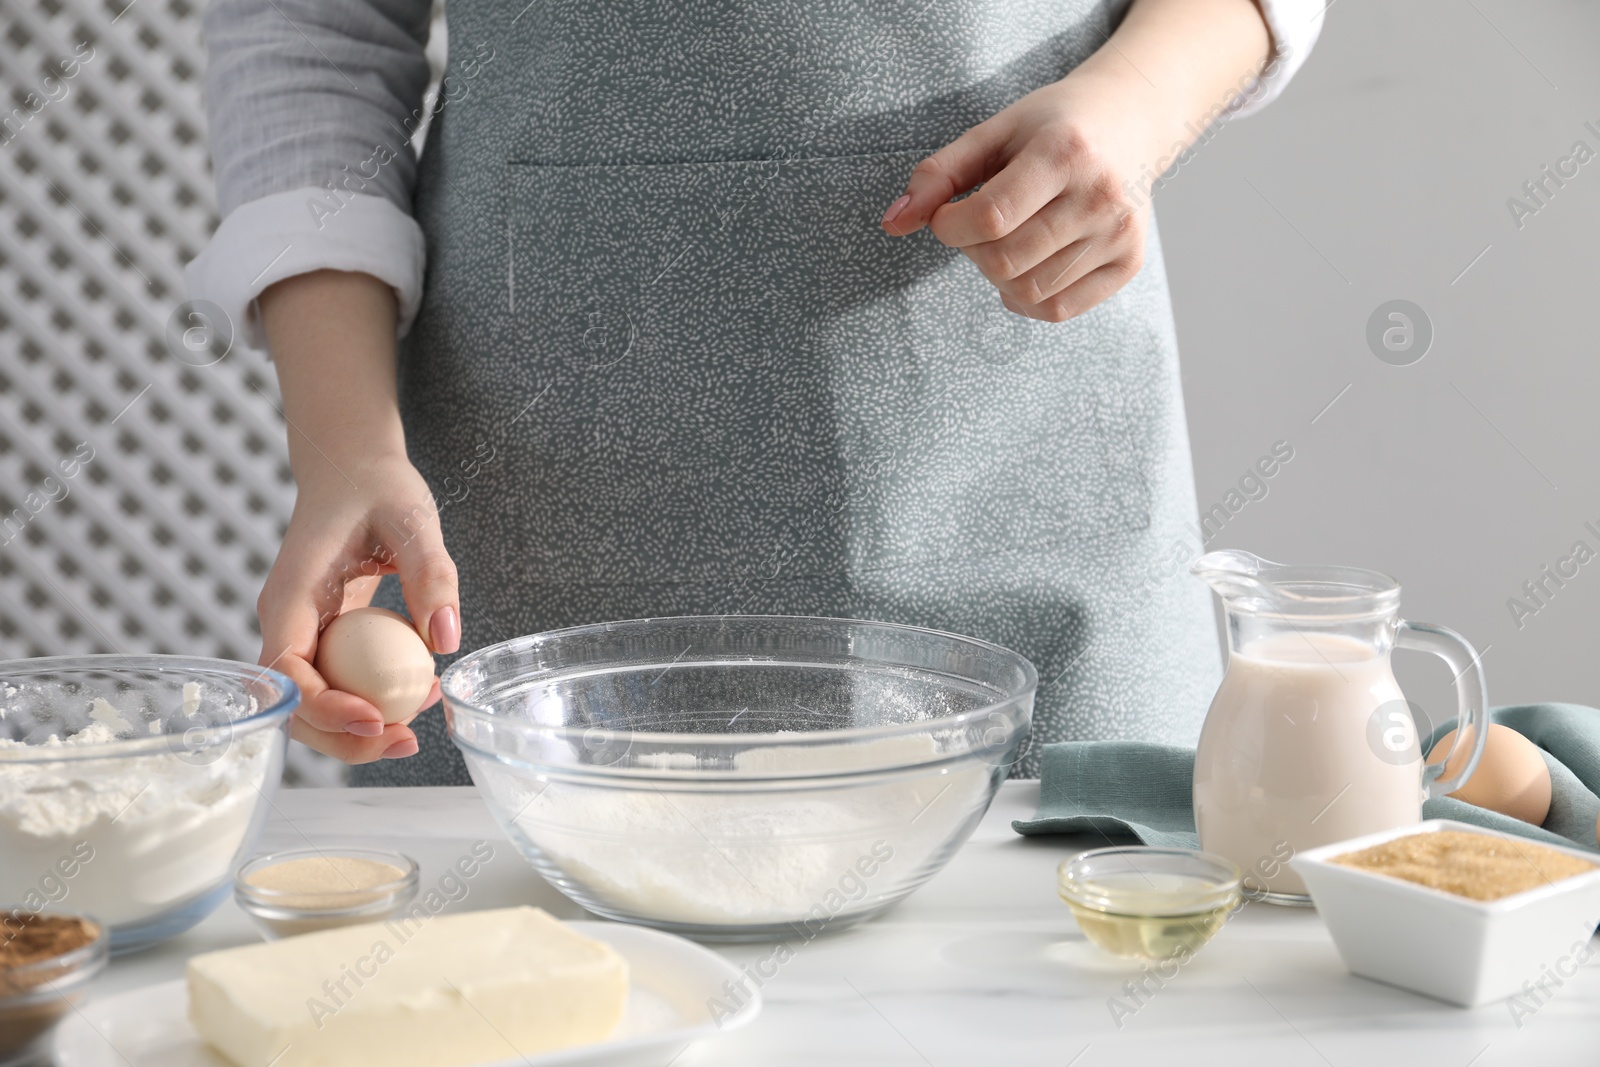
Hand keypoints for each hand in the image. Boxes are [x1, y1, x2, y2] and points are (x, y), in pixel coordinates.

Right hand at [257, 453, 459, 762]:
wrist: (352, 466)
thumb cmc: (377, 485)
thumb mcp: (413, 520)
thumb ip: (430, 575)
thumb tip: (446, 639)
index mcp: (291, 594)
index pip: (288, 672)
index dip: (324, 708)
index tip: (377, 720)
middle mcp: (286, 620)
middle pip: (293, 705)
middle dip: (342, 739)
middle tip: (406, 741)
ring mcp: (300, 631)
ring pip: (312, 704)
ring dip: (357, 729)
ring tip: (417, 725)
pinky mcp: (323, 635)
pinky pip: (336, 683)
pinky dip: (369, 701)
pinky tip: (416, 693)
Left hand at [881, 68, 1156, 322]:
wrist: (1132, 121)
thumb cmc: (1051, 127)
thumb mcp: (993, 132)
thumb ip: (938, 175)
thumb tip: (891, 223)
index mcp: (1064, 152)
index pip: (991, 217)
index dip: (949, 226)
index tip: (944, 215)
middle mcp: (1100, 196)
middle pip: (1005, 261)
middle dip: (971, 250)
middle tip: (977, 226)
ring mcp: (1119, 234)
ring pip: (1029, 292)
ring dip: (997, 276)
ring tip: (1005, 240)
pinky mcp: (1129, 262)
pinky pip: (1058, 310)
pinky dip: (1026, 298)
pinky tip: (1026, 265)